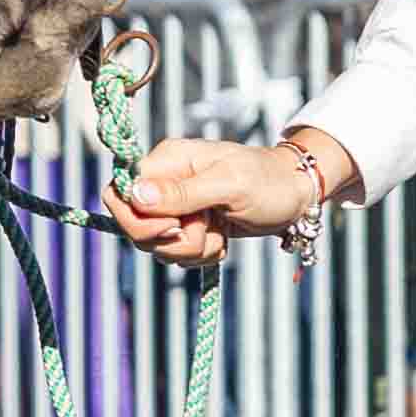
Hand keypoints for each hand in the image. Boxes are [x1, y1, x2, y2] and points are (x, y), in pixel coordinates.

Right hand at [108, 129, 344, 267]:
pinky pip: (176, 254)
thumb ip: (182, 192)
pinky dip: (200, 255)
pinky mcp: (188, 227)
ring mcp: (175, 207)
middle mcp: (164, 183)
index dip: (135, 219)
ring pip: (156, 245)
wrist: (296, 195)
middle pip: (133, 226)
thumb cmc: (269, 182)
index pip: (119, 193)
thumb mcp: (229, 185)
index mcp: (167, 161)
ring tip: (220, 231)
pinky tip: (222, 239)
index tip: (173, 225)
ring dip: (190, 249)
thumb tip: (136, 194)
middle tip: (205, 229)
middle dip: (170, 240)